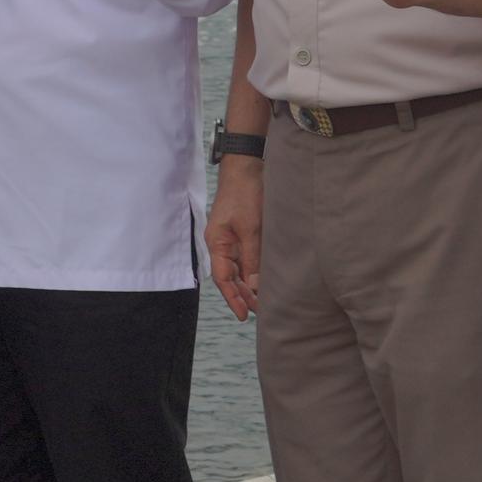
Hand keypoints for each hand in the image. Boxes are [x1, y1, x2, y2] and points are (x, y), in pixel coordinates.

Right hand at [205, 155, 261, 317]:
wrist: (246, 166)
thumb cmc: (244, 193)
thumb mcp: (251, 228)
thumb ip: (252, 258)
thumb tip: (254, 286)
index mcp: (217, 244)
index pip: (223, 279)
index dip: (234, 298)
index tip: (245, 315)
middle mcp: (221, 244)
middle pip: (230, 277)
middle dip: (244, 295)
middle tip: (262, 311)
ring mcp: (231, 238)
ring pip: (239, 269)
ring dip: (250, 284)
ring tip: (265, 300)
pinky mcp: (242, 232)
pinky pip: (246, 257)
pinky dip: (254, 269)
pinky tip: (265, 277)